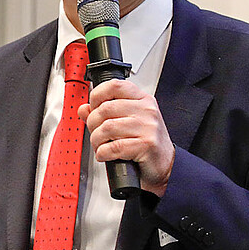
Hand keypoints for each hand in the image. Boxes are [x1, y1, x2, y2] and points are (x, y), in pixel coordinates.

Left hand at [77, 78, 174, 195]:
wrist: (165, 164)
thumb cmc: (146, 142)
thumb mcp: (127, 122)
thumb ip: (104, 114)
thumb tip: (83, 109)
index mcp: (142, 99)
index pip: (115, 85)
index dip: (97, 95)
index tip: (93, 107)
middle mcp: (146, 110)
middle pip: (105, 108)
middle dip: (92, 124)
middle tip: (96, 133)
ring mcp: (148, 126)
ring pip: (107, 127)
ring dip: (96, 140)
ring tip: (100, 146)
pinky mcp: (146, 144)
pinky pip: (114, 146)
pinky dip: (103, 153)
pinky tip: (105, 154)